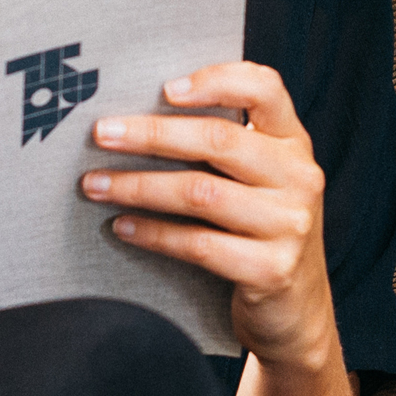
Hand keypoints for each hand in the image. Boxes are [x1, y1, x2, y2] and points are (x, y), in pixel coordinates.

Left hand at [83, 61, 334, 369]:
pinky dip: (153, 233)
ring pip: (201, 193)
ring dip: (139, 186)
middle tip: (101, 133)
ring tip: (96, 184)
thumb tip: (139, 115)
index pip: (265, 89)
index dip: (216, 80)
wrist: (296, 315)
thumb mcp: (261, 183)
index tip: (164, 88)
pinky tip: (122, 227)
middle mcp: (299, 178)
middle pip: (219, 140)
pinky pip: (199, 244)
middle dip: (151, 134)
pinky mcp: (272, 270)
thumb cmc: (260, 235)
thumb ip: (226, 148)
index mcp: (294, 144)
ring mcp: (290, 225)